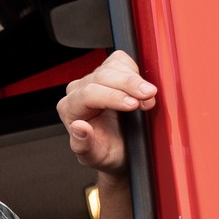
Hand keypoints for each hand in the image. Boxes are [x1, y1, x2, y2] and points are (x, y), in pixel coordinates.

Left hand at [57, 50, 156, 177]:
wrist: (119, 151)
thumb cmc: (106, 152)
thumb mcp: (95, 157)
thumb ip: (83, 145)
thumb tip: (79, 127)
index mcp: (69, 109)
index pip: (89, 94)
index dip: (113, 97)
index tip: (133, 105)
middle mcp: (79, 91)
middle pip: (102, 76)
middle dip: (128, 84)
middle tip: (149, 95)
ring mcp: (94, 79)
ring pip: (112, 66)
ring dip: (135, 78)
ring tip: (149, 95)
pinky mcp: (109, 71)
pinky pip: (121, 61)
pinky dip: (135, 71)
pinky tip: (142, 87)